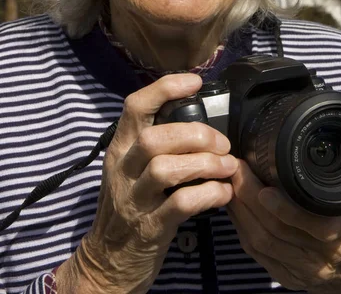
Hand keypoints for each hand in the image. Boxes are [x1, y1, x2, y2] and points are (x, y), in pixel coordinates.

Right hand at [57, 73, 237, 293]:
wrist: (108, 261)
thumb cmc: (129, 206)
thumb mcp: (130, 169)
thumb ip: (155, 144)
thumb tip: (198, 119)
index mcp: (119, 148)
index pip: (134, 106)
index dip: (165, 88)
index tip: (196, 82)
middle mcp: (122, 169)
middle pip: (154, 138)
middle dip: (195, 135)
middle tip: (223, 143)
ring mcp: (133, 200)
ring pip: (165, 169)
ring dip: (205, 163)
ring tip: (229, 167)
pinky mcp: (149, 228)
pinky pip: (180, 204)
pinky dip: (208, 194)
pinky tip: (224, 192)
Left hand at [228, 160, 340, 293]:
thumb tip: (313, 149)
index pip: (315, 225)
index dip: (285, 209)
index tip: (264, 190)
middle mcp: (324, 253)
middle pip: (276, 229)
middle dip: (249, 198)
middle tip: (236, 170)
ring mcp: (304, 268)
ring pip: (262, 241)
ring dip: (240, 211)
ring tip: (230, 184)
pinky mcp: (288, 276)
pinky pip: (257, 254)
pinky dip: (242, 228)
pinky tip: (235, 208)